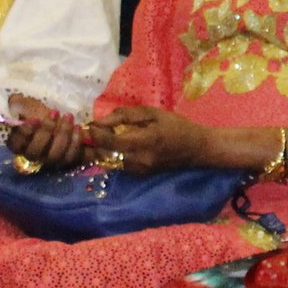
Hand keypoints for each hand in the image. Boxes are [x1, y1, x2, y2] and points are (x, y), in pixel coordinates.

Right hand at [4, 94, 88, 169]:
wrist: (66, 120)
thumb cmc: (43, 113)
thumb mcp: (30, 106)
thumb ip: (19, 104)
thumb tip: (13, 100)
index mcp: (20, 143)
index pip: (15, 144)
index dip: (24, 133)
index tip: (35, 119)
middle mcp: (33, 156)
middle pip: (35, 152)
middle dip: (45, 131)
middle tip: (55, 113)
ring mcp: (50, 160)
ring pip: (53, 155)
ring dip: (62, 134)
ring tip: (68, 117)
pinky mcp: (67, 160)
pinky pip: (70, 156)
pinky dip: (74, 142)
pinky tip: (77, 127)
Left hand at [86, 104, 212, 175]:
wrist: (196, 149)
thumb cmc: (176, 126)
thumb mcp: (153, 113)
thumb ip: (126, 115)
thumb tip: (101, 120)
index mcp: (142, 142)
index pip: (108, 141)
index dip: (94, 133)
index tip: (90, 123)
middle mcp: (137, 160)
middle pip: (103, 154)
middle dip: (94, 142)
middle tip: (95, 129)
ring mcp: (137, 170)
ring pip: (107, 162)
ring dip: (101, 149)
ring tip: (104, 136)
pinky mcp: (139, 174)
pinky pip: (116, 166)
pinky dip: (111, 155)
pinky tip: (116, 145)